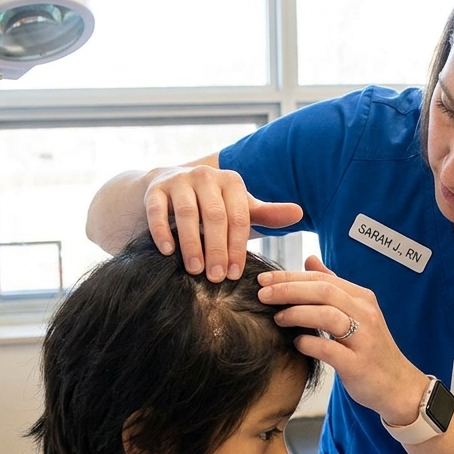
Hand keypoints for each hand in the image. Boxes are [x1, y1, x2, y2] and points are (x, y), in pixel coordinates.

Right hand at [144, 164, 302, 281]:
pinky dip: (162, 231)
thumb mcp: (240, 208)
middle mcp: (206, 175)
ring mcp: (178, 179)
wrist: (168, 187)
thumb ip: (267, 214)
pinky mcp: (155, 188)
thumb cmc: (212, 205)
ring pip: (187, 213)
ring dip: (192, 243)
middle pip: (215, 215)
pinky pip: (157, 210)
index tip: (235, 274)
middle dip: (217, 249)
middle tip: (216, 278)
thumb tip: (299, 213)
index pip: (239, 217)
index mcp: (231, 181)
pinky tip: (168, 251)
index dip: (238, 247)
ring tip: (194, 270)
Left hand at [258, 256, 426, 423]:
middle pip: (323, 291)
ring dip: (297, 314)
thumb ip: (332, 286)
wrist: (398, 386)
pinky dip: (310, 344)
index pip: (322, 278)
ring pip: (327, 316)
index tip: (264, 279)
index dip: (290, 276)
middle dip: (288, 290)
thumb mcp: (356, 312)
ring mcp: (364, 339)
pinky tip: (296, 343)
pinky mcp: (359, 365)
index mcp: (362, 298)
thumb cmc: (369, 348)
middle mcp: (366, 314)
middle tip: (262, 294)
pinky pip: (330, 350)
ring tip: (277, 318)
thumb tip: (309, 259)